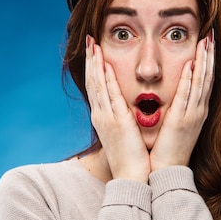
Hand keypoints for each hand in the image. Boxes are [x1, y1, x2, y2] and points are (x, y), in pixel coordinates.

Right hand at [85, 36, 150, 182]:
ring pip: (98, 85)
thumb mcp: (123, 137)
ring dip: (95, 63)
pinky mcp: (117, 122)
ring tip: (93, 44)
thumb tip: (125, 114)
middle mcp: (101, 116)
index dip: (93, 70)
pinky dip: (106, 78)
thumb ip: (122, 122)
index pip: (96, 89)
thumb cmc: (131, 160)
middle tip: (88, 41)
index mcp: (103, 119)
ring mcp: (107, 118)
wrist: (131, 178)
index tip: (93, 53)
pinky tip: (104, 63)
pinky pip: (110, 95)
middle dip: (91, 61)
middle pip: (93, 83)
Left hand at [150, 32, 214, 171]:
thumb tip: (175, 100)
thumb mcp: (176, 128)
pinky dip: (189, 79)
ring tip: (205, 42)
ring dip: (203, 61)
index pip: (204, 82)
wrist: (167, 172)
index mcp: (196, 112)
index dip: (207, 62)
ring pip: (200, 83)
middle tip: (211, 35)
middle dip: (209, 56)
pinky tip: (190, 64)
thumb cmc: (168, 152)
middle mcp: (198, 112)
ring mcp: (191, 116)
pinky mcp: (180, 121)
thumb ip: (177, 112)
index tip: (208, 44)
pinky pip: (186, 96)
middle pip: (207, 78)